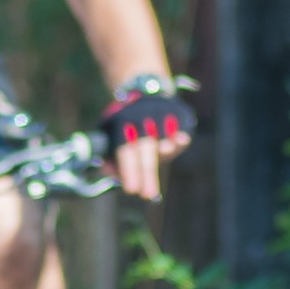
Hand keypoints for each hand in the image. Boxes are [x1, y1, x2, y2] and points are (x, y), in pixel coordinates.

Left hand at [99, 76, 193, 201]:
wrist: (145, 93)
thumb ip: (109, 157)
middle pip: (144, 149)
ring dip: (165, 149)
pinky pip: (180, 127)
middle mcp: (141, 120)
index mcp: (122, 126)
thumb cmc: (126, 125)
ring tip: (165, 154)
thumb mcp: (110, 135)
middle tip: (148, 194)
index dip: (128, 171)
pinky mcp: (177, 114)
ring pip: (163, 135)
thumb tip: (108, 171)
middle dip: (146, 172)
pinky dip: (180, 136)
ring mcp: (160, 115)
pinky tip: (181, 140)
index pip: (125, 151)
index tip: (131, 190)